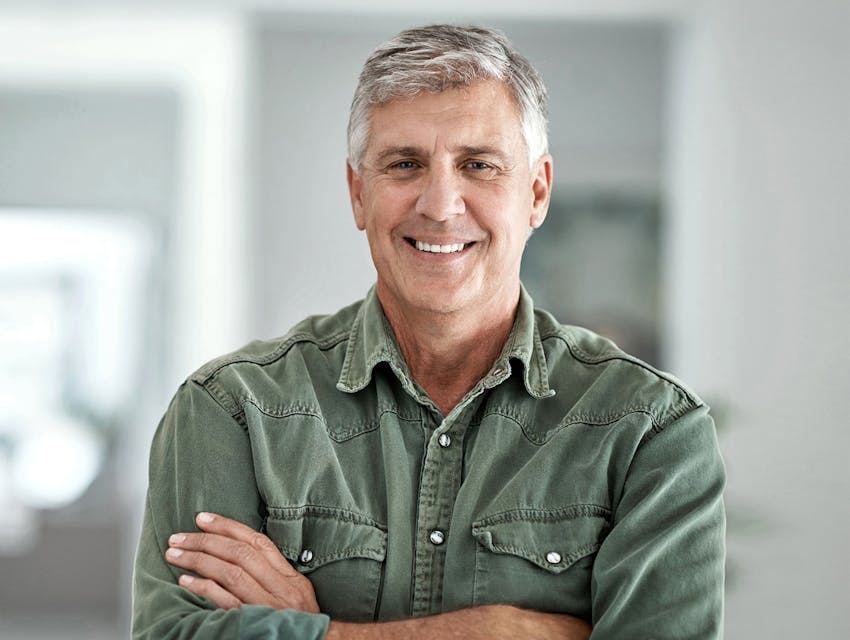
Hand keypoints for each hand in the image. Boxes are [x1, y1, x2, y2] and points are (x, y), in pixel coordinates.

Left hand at [165, 512, 319, 612]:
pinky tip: (186, 581)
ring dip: (199, 560)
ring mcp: (267, 606)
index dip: (228, 527)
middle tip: (178, 538)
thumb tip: (241, 554)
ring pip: (232, 573)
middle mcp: (281, 589)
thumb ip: (274, 576)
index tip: (203, 519)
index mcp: (291, 578)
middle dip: (206, 541)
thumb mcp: (296, 595)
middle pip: (241, 554)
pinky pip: (226, 602)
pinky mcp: (253, 623)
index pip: (258, 542)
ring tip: (175, 555)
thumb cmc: (301, 624)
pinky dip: (204, 588)